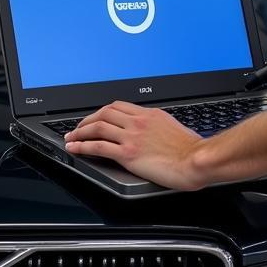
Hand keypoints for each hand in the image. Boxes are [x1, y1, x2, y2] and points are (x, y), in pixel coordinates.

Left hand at [64, 101, 208, 190]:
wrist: (194, 159)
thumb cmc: (189, 148)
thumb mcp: (172, 127)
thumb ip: (157, 126)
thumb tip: (150, 131)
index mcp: (149, 114)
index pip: (118, 106)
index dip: (102, 111)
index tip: (95, 118)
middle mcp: (138, 122)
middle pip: (104, 113)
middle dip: (87, 120)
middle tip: (78, 128)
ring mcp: (132, 137)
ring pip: (98, 127)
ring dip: (80, 132)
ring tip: (71, 138)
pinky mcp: (127, 154)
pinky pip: (99, 146)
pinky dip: (83, 146)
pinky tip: (76, 148)